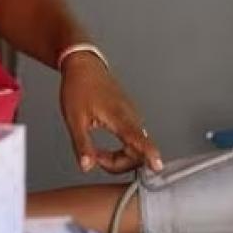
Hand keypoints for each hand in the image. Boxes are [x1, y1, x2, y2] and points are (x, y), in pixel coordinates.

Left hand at [58, 53, 162, 173]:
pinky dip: (122, 148)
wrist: (83, 66)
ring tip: (96, 152)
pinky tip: (106, 147)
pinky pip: (133, 139)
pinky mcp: (130, 116)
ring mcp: (132, 116)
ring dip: (119, 158)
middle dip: (118, 164)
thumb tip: (87, 166)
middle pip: (138, 151)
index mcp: (118, 116)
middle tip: (95, 159)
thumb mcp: (74, 120)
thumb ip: (82, 145)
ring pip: (136, 147)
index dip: (149, 154)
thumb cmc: (79, 87)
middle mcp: (130, 116)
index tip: (158, 165)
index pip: (138, 139)